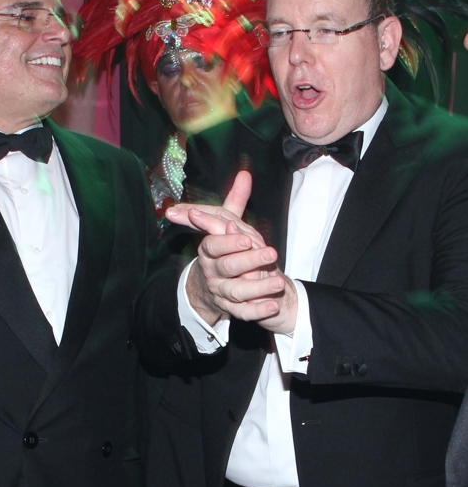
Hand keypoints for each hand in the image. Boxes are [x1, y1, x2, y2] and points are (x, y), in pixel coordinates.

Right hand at [167, 170, 297, 332]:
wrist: (209, 285)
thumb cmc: (221, 249)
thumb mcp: (226, 225)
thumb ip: (235, 202)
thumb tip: (244, 174)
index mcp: (208, 250)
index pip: (213, 245)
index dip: (228, 242)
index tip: (246, 238)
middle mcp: (211, 272)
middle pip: (226, 267)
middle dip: (248, 261)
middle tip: (270, 254)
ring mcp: (220, 292)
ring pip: (237, 292)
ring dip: (258, 288)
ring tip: (279, 283)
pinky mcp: (231, 309)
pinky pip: (244, 313)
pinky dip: (258, 311)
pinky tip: (273, 306)